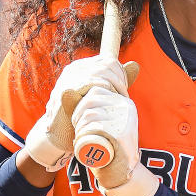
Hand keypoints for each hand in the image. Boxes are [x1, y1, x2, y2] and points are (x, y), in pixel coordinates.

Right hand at [25, 55, 139, 171]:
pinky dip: (108, 91)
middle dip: (121, 80)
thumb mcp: (102, 95)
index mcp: (81, 67)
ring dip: (116, 86)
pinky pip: (96, 82)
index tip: (123, 92)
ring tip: (118, 101)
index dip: (121, 75)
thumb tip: (135, 64)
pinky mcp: (68, 88)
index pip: (109, 61)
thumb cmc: (82, 115)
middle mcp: (74, 69)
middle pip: (109, 64)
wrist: (61, 134)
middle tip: (123, 97)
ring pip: (104, 71)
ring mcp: (70, 77)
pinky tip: (110, 103)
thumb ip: (117, 80)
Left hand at [71, 86, 159, 195]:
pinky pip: (95, 127)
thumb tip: (65, 91)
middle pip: (90, 103)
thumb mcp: (103, 123)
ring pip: (89, 115)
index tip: (79, 119)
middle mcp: (127, 108)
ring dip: (78, 126)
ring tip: (80, 137)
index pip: (96, 92)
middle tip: (78, 131)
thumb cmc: (109, 147)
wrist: (121, 173)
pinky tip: (82, 139)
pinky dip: (84, 133)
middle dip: (77, 116)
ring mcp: (125, 121)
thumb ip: (88, 108)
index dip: (81, 104)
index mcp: (125, 103)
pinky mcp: (121, 134)